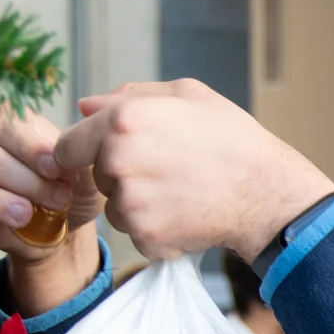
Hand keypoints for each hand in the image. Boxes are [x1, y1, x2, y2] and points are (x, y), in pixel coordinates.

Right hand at [0, 105, 100, 263]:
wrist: (70, 222)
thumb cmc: (74, 184)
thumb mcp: (85, 166)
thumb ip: (75, 152)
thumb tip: (62, 151)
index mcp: (8, 125)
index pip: (1, 123)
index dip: (26, 147)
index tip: (55, 169)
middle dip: (24, 181)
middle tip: (59, 198)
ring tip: (27, 216)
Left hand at [56, 79, 333, 260]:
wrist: (267, 193)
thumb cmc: (232, 138)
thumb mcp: (188, 96)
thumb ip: (130, 96)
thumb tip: (86, 106)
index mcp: (122, 122)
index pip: (67, 146)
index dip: (84, 151)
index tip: (106, 156)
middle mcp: (118, 162)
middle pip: (96, 178)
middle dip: (121, 176)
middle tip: (167, 170)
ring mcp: (130, 204)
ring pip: (115, 209)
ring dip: (138, 205)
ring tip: (180, 192)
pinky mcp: (145, 237)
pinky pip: (137, 235)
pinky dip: (157, 230)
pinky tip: (187, 213)